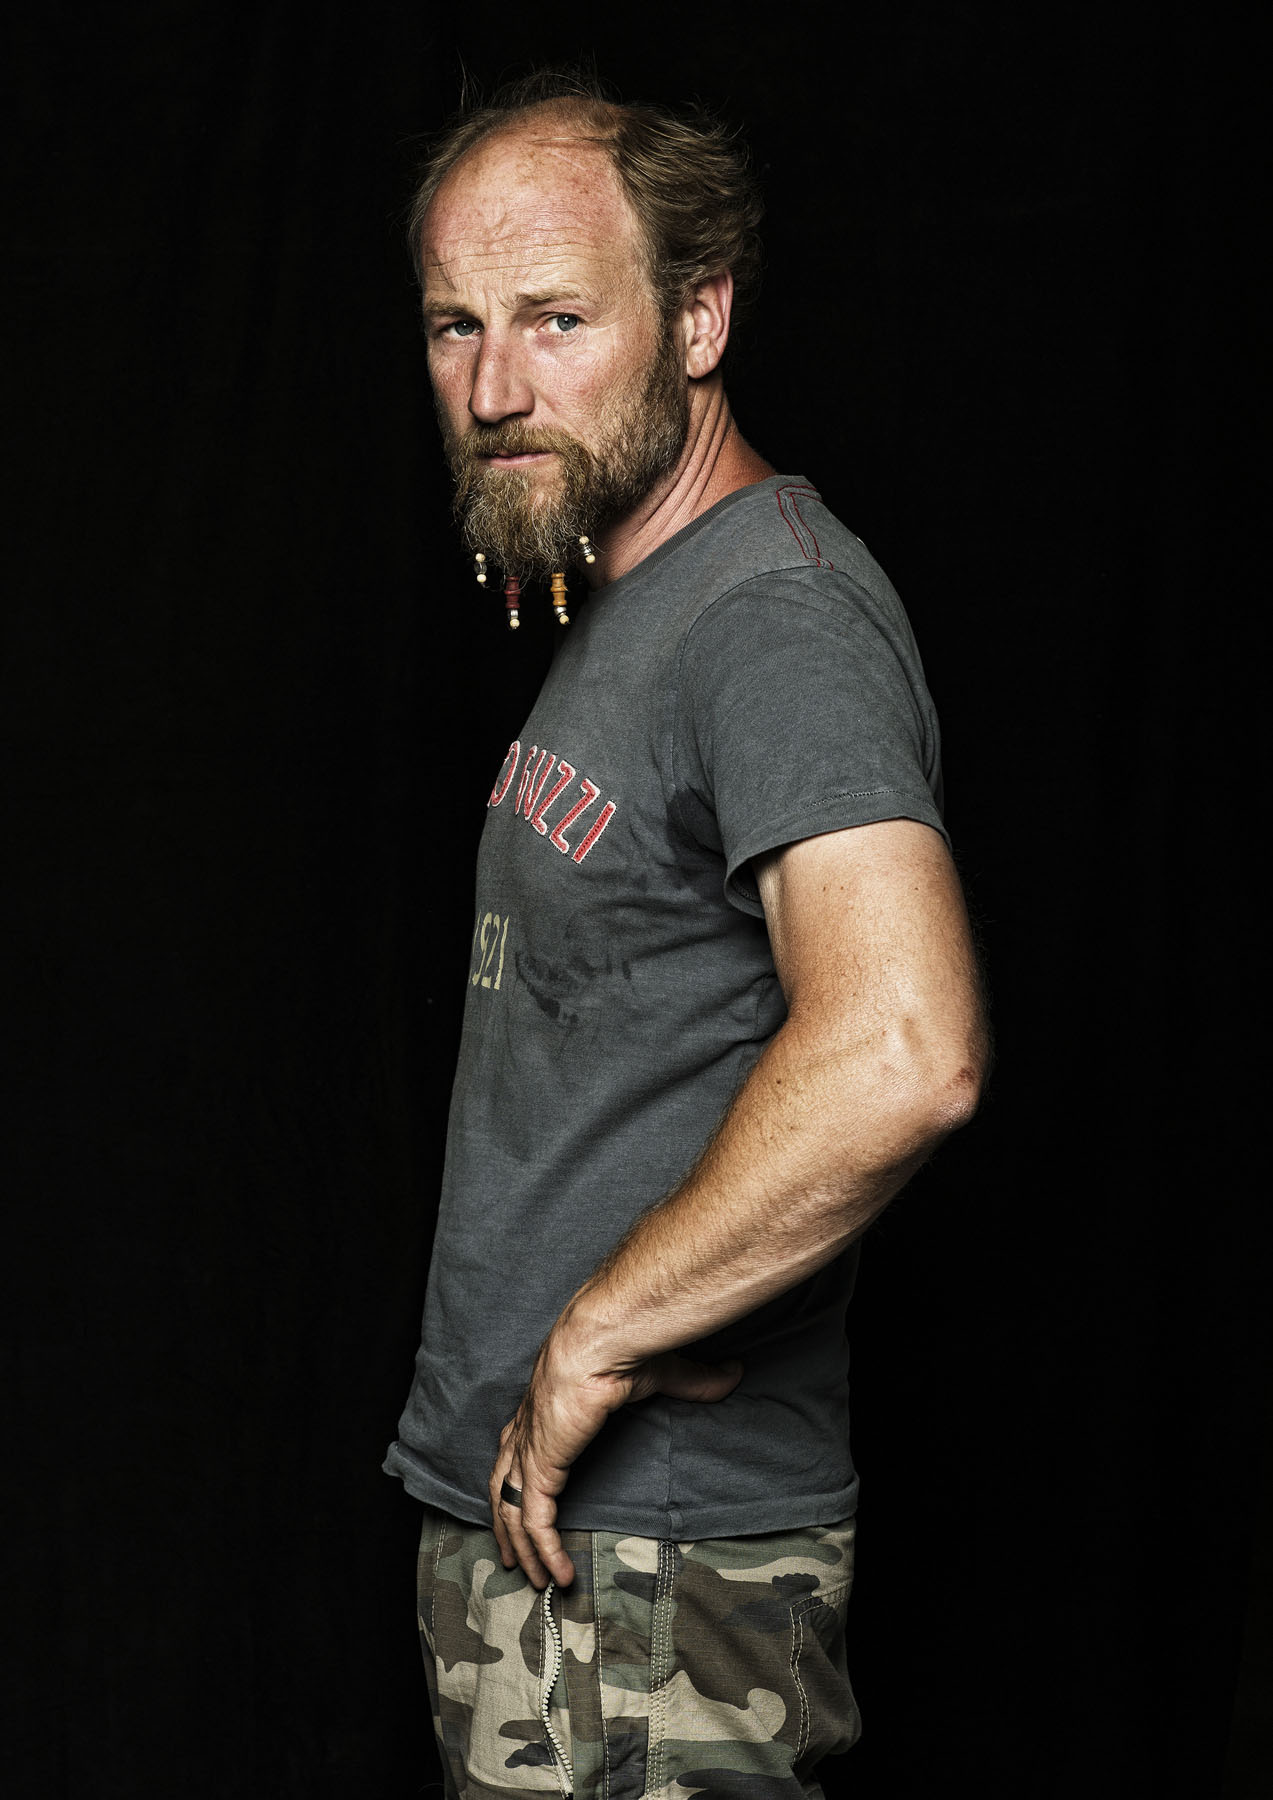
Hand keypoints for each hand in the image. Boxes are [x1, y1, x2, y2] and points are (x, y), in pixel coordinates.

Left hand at [489, 1342, 742, 1587]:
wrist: (599, 1341)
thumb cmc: (621, 1348)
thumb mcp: (660, 1372)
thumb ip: (692, 1381)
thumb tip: (730, 1374)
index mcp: (546, 1409)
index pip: (519, 1450)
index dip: (519, 1479)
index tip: (525, 1503)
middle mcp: (527, 1433)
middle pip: (503, 1486)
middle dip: (507, 1525)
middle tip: (516, 1558)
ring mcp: (530, 1453)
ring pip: (513, 1514)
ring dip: (524, 1549)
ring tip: (537, 1580)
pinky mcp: (541, 1470)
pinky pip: (537, 1524)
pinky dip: (547, 1552)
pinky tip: (560, 1576)